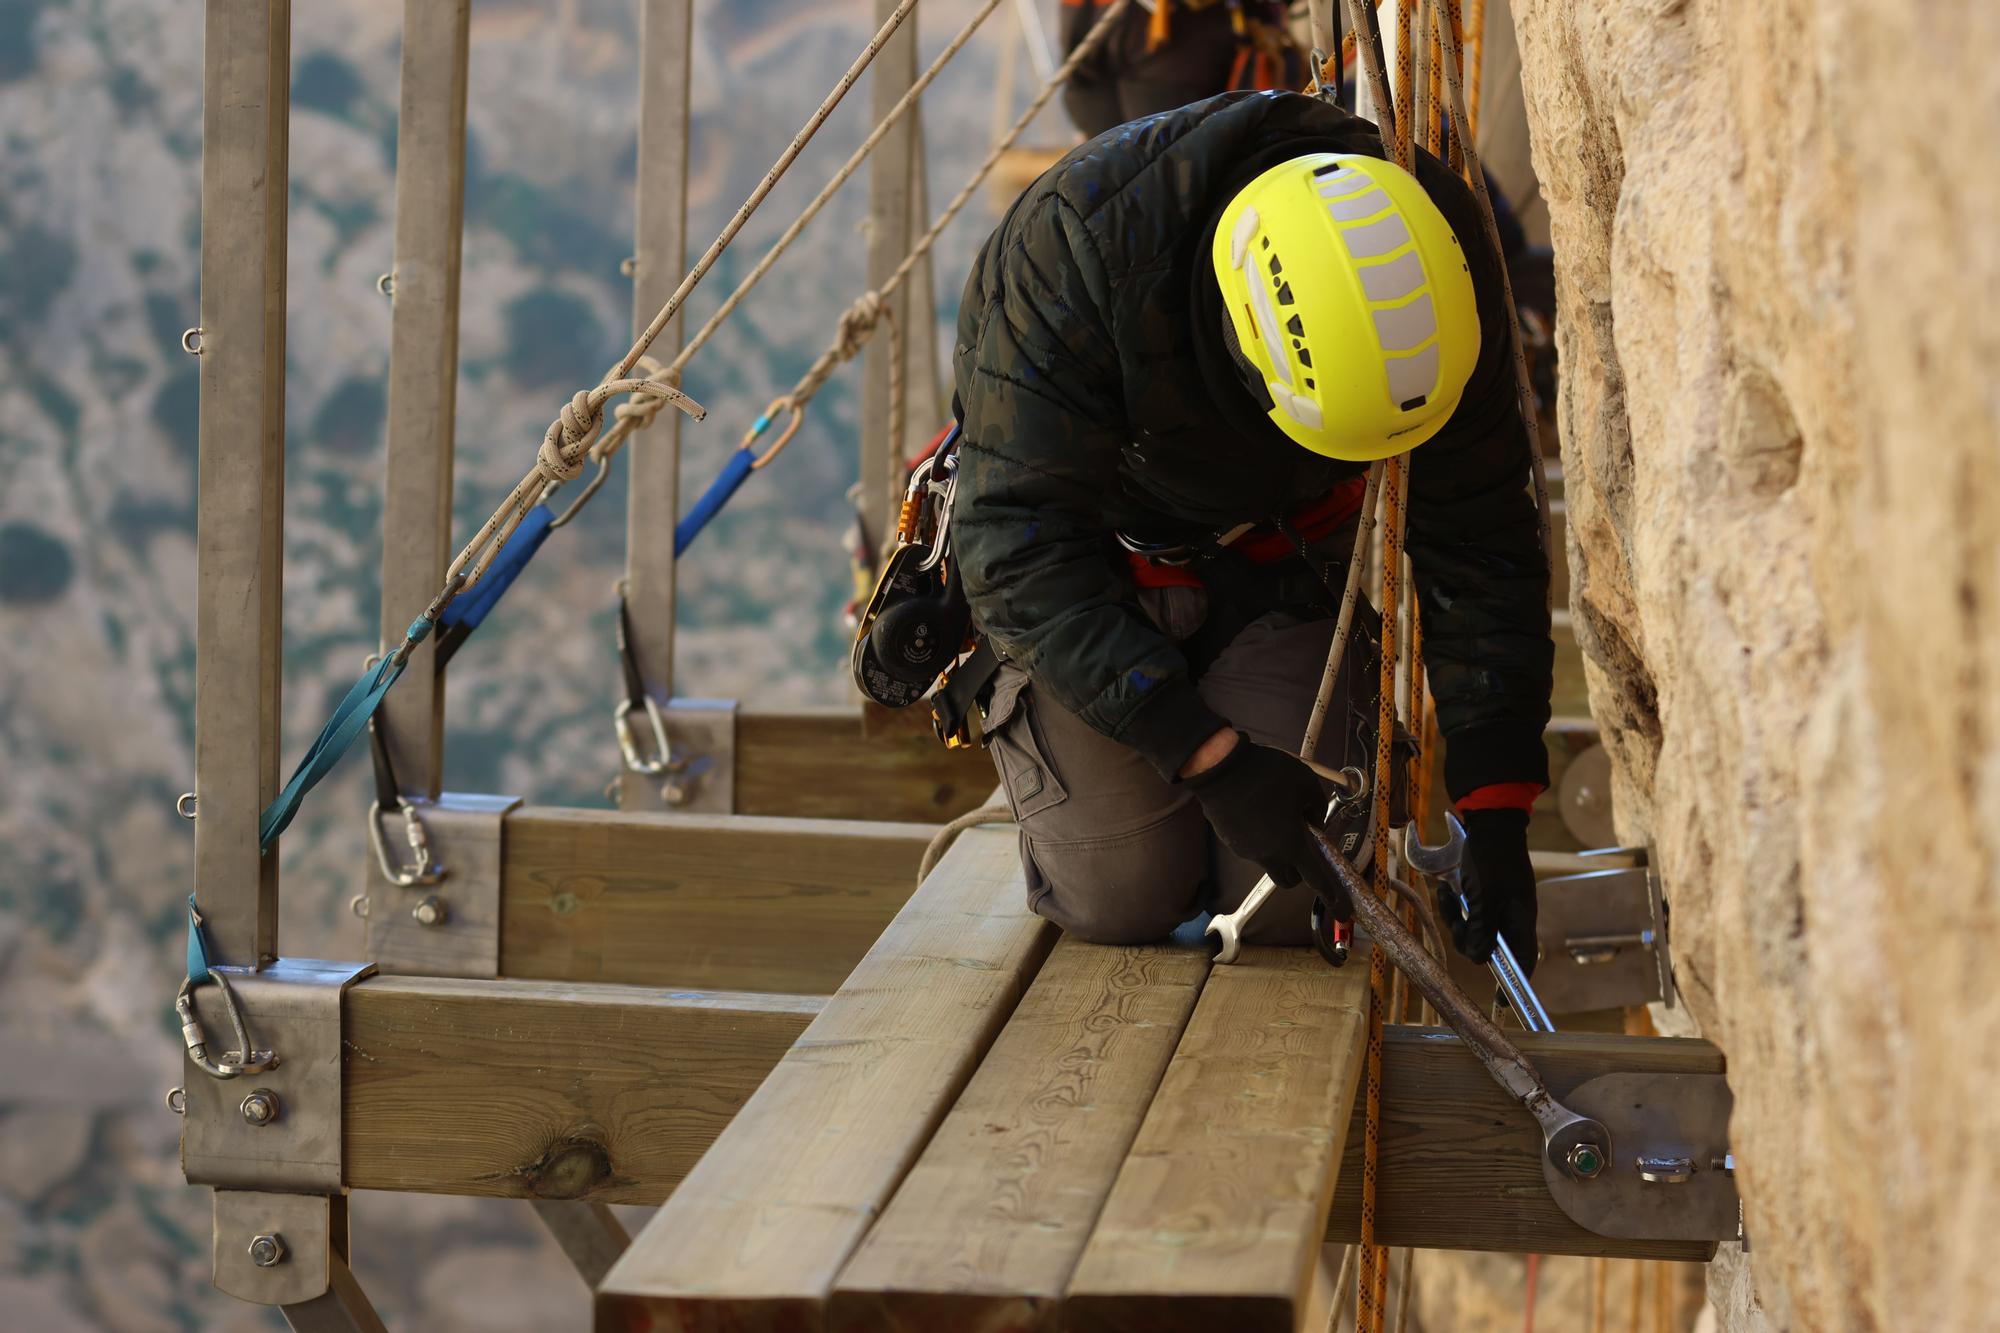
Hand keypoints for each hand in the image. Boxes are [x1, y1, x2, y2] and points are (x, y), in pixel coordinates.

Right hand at [1183, 731, 1331, 890]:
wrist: (1220, 767)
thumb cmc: (1267, 774)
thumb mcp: (1306, 782)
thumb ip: (1318, 807)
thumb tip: (1315, 822)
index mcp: (1291, 844)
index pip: (1314, 877)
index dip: (1329, 893)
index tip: (1338, 906)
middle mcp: (1268, 854)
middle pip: (1288, 879)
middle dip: (1299, 873)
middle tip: (1303, 850)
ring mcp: (1246, 850)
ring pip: (1269, 860)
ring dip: (1278, 849)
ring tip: (1276, 817)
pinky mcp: (1229, 840)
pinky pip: (1252, 846)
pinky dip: (1260, 837)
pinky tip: (1258, 812)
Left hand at [1438, 807, 1537, 973]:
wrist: (1490, 824)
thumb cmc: (1492, 859)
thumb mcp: (1485, 896)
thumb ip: (1482, 929)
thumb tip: (1480, 959)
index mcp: (1520, 921)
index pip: (1524, 961)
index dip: (1515, 984)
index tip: (1502, 1003)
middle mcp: (1511, 918)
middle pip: (1488, 948)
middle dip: (1467, 938)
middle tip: (1456, 920)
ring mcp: (1498, 907)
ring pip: (1473, 931)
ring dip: (1455, 920)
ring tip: (1447, 896)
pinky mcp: (1484, 897)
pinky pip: (1467, 915)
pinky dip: (1454, 908)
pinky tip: (1446, 891)